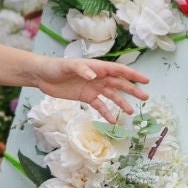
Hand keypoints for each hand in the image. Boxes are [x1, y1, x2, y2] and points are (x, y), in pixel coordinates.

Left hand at [33, 56, 149, 120]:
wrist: (42, 76)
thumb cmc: (55, 67)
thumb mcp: (67, 66)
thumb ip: (82, 69)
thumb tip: (94, 76)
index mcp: (97, 67)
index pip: (118, 70)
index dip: (133, 75)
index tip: (145, 80)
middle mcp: (98, 77)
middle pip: (119, 84)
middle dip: (132, 90)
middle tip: (145, 97)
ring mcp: (93, 88)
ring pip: (111, 96)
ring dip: (121, 103)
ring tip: (131, 112)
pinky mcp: (86, 97)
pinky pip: (99, 105)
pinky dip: (106, 112)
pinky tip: (112, 121)